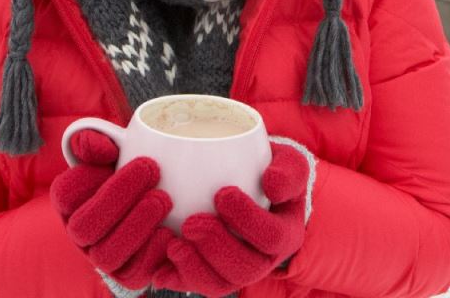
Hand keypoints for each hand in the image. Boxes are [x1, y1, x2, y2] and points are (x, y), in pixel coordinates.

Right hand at [51, 129, 175, 288]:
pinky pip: (134, 273)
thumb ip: (99, 142)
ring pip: (106, 253)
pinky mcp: (129, 273)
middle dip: (118, 196)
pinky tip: (170, 231)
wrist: (158, 198)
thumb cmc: (132, 171)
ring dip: (136, 225)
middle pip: (85, 226)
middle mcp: (81, 234)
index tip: (117, 152)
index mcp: (72, 202)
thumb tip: (91, 143)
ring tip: (164, 199)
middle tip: (152, 169)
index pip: (65, 194)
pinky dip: (152, 253)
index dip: (86, 176)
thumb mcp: (115, 151)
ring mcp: (103, 256)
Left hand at [152, 141, 310, 296]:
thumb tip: (271, 182)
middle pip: (245, 269)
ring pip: (218, 285)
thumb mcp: (289, 164)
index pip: (272, 237)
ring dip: (195, 267)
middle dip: (216, 248)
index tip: (223, 194)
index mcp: (285, 235)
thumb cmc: (271, 171)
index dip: (248, 220)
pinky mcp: (209, 275)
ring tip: (175, 244)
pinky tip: (161, 260)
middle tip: (191, 222)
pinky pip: (193, 286)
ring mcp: (235, 271)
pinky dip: (175, 277)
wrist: (253, 183)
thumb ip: (288, 171)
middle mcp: (263, 260)